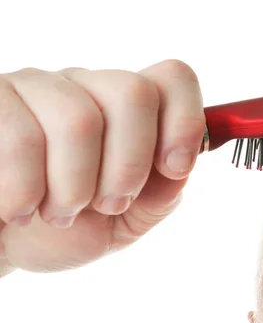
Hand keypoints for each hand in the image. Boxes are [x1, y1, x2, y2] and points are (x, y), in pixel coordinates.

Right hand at [0, 60, 204, 272]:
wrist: (6, 245)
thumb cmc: (69, 228)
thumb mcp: (129, 220)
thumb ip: (163, 191)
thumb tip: (182, 161)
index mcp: (128, 111)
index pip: (173, 78)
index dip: (184, 120)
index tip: (174, 167)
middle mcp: (86, 87)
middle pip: (133, 93)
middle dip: (128, 165)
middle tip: (108, 204)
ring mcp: (37, 88)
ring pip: (79, 119)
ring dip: (74, 188)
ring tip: (59, 213)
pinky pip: (19, 135)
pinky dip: (26, 191)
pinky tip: (20, 209)